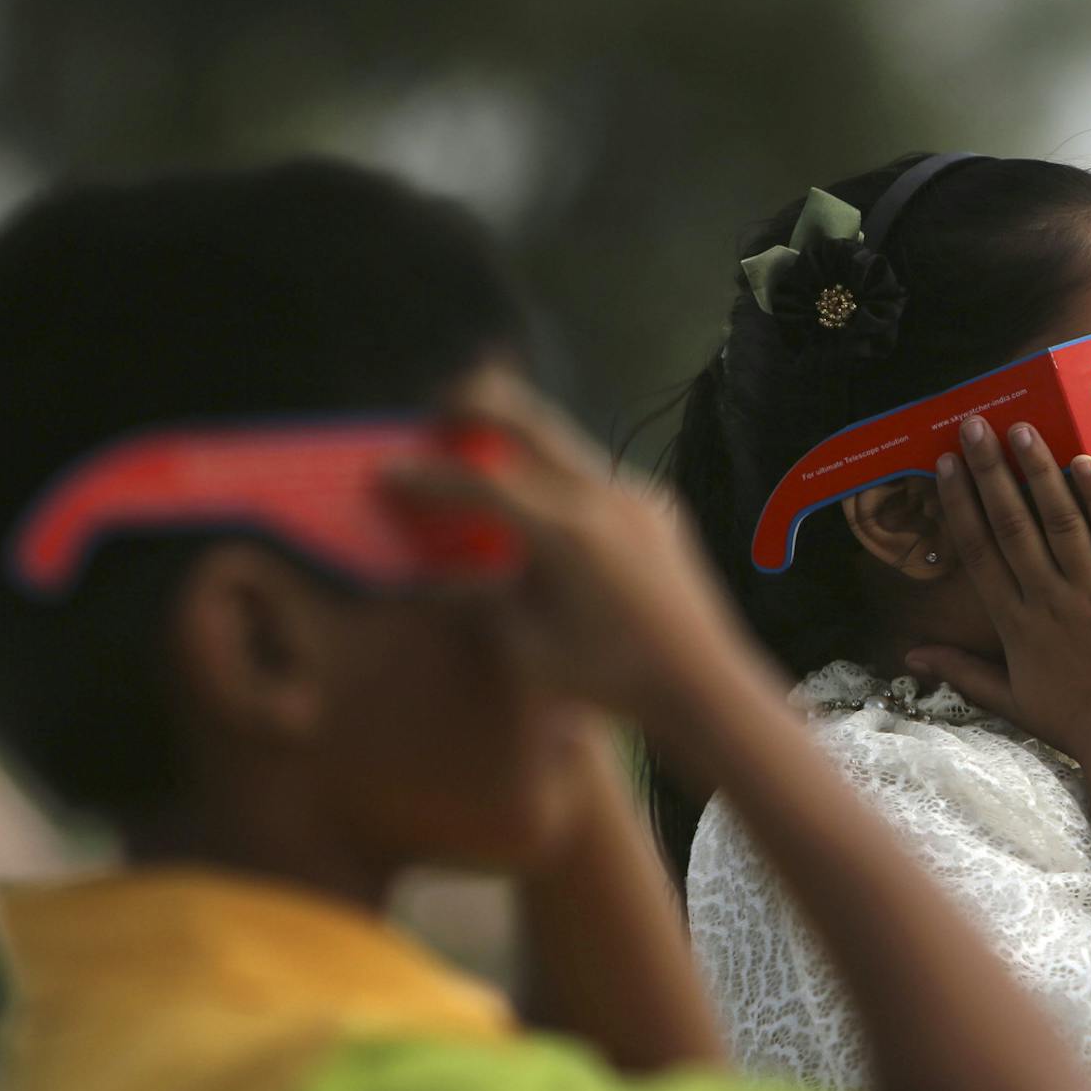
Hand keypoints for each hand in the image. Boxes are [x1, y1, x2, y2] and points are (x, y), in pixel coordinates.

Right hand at [384, 366, 752, 716]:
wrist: (704, 685)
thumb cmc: (612, 679)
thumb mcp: (527, 647)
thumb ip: (480, 598)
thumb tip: (438, 573)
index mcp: (566, 533)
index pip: (479, 484)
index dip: (426, 477)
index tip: (386, 470)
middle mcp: (604, 498)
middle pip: (527, 424)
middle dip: (475, 405)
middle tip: (437, 407)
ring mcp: (636, 496)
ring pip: (563, 444)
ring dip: (517, 440)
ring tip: (480, 450)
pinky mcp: (656, 507)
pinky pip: (593, 476)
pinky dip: (553, 476)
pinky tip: (537, 503)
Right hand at [905, 417, 1090, 758]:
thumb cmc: (1076, 723)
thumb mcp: (1009, 701)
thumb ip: (960, 671)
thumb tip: (909, 657)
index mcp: (1015, 625)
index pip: (980, 552)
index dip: (961, 504)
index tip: (946, 465)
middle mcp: (1050, 601)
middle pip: (1012, 524)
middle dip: (991, 472)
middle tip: (974, 426)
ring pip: (1061, 521)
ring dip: (1039, 472)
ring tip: (1022, 430)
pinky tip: (1083, 461)